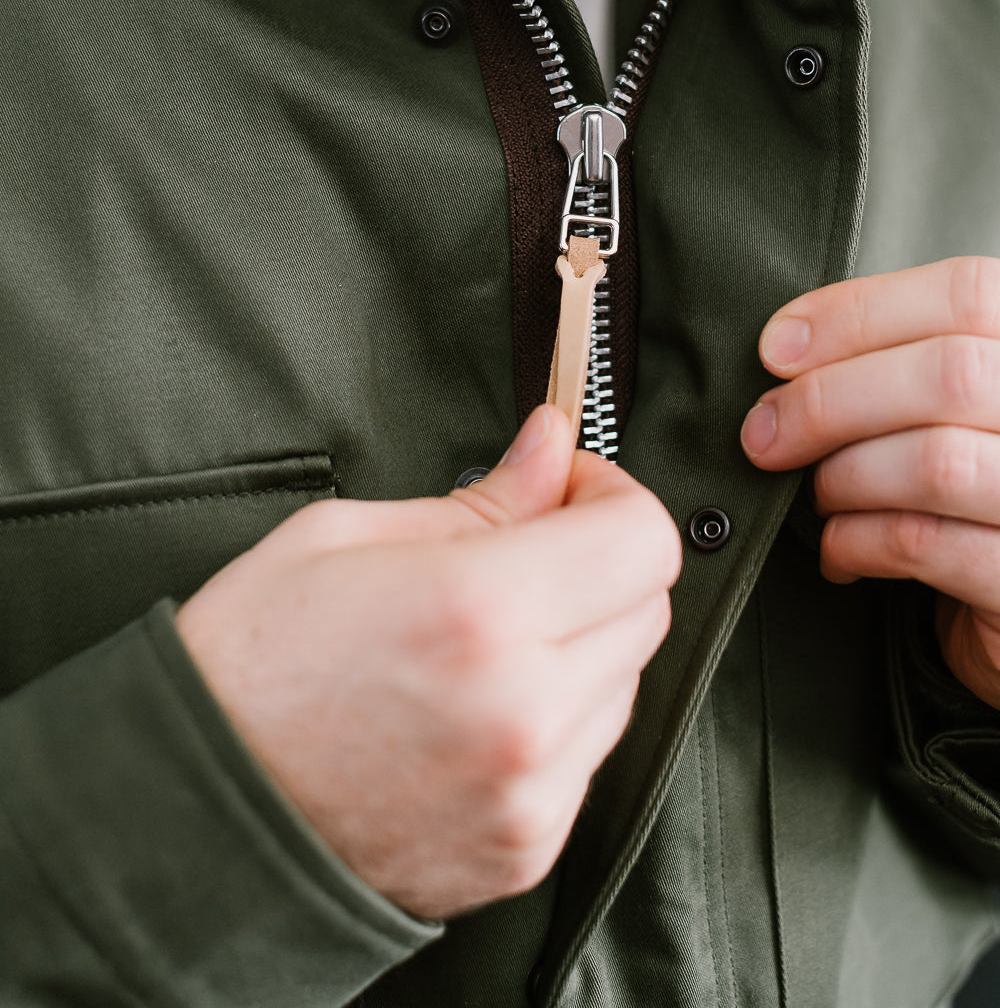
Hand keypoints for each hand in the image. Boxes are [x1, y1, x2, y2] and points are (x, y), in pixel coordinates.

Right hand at [176, 405, 680, 918]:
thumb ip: (477, 498)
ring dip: (581, 643)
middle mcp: (523, 710)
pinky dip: (555, 717)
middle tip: (524, 551)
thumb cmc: (247, 663)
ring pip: (625, 684)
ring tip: (485, 639)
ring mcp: (530, 793)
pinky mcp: (526, 851)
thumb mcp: (344, 537)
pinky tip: (478, 706)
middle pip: (647, 608)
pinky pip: (586, 757)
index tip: (570, 488)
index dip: (613, 494)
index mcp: (479, 611)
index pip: (643, 539)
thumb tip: (551, 450)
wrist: (189, 810)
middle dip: (600, 563)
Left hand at [741, 256, 999, 710]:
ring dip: (844, 477)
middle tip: (765, 434)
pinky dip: (856, 541)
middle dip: (829, 400)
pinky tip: (838, 549)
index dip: (858, 312)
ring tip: (819, 496)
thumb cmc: (968, 496)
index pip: (967, 294)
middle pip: (949, 373)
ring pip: (936, 461)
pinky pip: (924, 543)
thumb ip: (894, 361)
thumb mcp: (946, 410)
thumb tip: (786, 345)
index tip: (776, 348)